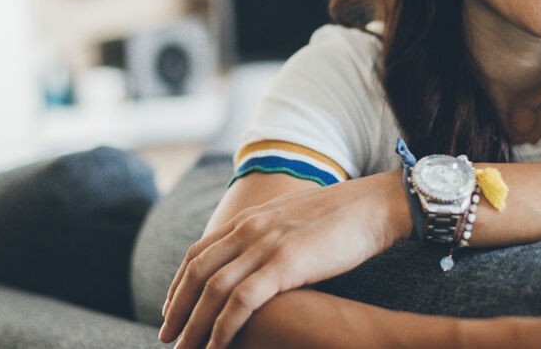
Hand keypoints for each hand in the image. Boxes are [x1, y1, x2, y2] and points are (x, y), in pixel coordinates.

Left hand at [159, 170, 408, 348]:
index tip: (171, 309)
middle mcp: (250, 228)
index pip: (198, 252)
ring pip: (213, 289)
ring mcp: (265, 244)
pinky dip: (223, 327)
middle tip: (167, 336)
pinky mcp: (285, 263)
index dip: (179, 283)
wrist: (373, 206)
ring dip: (194, 324)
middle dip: (177, 307)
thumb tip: (258, 261)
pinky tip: (216, 347)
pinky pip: (242, 301)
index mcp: (249, 218)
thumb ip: (268, 236)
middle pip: (198, 272)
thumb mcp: (292, 220)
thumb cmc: (341, 217)